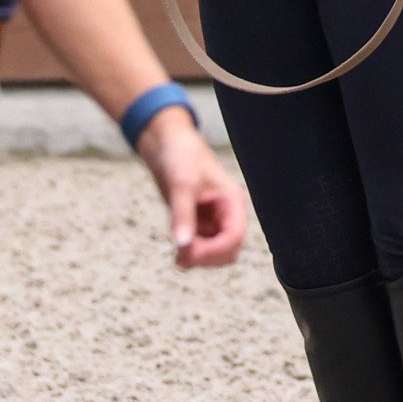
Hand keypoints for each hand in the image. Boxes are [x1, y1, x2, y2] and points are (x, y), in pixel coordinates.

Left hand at [138, 111, 247, 269]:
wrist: (168, 144)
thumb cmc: (181, 155)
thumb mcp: (181, 184)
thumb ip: (182, 215)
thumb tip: (181, 245)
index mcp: (232, 201)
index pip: (234, 236)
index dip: (214, 250)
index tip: (188, 254)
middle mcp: (227, 213)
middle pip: (229, 251)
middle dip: (207, 257)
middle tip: (180, 256)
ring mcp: (214, 219)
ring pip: (216, 253)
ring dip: (198, 257)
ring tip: (177, 255)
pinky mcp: (200, 222)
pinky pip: (202, 247)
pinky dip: (191, 253)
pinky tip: (177, 251)